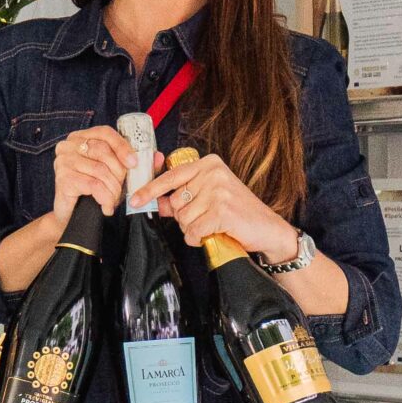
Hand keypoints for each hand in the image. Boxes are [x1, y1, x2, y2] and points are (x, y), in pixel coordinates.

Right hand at [51, 124, 135, 231]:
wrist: (72, 217)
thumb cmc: (93, 192)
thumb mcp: (115, 175)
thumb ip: (135, 165)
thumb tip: (158, 156)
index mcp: (82, 137)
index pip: (105, 133)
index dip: (122, 146)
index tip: (134, 163)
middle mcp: (69, 145)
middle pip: (103, 151)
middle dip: (119, 173)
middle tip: (122, 189)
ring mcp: (64, 161)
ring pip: (100, 170)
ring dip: (113, 189)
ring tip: (113, 201)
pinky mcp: (63, 178)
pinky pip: (93, 185)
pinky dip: (105, 198)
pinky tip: (106, 207)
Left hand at [135, 149, 297, 259]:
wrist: (268, 229)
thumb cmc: (237, 213)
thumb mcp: (209, 197)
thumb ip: (183, 196)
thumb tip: (156, 201)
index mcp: (208, 163)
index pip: (171, 176)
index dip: (150, 190)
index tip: (134, 200)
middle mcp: (212, 173)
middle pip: (176, 202)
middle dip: (185, 217)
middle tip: (206, 219)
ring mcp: (218, 190)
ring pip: (183, 218)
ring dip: (193, 229)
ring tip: (213, 226)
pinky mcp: (222, 210)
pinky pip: (193, 231)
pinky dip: (199, 238)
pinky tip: (213, 234)